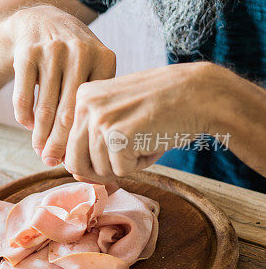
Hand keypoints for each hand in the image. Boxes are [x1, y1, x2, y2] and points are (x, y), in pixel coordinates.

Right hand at [8, 5, 115, 166]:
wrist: (41, 20)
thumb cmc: (73, 56)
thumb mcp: (94, 67)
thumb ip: (96, 99)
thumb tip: (92, 150)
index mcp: (104, 58)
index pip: (93, 109)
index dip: (84, 138)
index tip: (77, 157)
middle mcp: (80, 52)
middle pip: (68, 113)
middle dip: (59, 143)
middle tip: (52, 162)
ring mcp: (52, 51)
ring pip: (44, 108)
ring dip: (40, 135)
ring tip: (40, 150)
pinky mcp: (27, 52)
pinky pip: (23, 97)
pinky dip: (25, 117)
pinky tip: (28, 126)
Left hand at [64, 62, 220, 179]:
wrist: (199, 94)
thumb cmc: (162, 107)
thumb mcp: (120, 116)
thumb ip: (93, 142)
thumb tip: (74, 174)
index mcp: (83, 96)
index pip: (69, 146)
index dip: (93, 159)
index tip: (117, 147)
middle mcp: (85, 104)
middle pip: (76, 163)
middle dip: (103, 168)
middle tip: (131, 151)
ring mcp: (100, 119)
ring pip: (101, 169)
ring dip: (127, 164)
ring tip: (146, 137)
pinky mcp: (117, 135)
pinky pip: (122, 170)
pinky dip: (142, 164)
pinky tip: (154, 140)